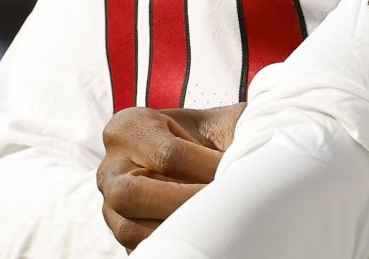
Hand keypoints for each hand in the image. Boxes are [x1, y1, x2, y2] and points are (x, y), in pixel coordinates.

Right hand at [97, 103, 245, 249]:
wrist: (195, 153)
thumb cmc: (208, 136)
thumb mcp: (221, 123)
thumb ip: (238, 130)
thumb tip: (259, 152)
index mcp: (130, 127)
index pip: (167, 155)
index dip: (206, 168)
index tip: (236, 174)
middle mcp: (110, 167)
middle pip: (132, 194)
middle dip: (182, 202)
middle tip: (220, 203)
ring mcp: (109, 204)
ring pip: (129, 228)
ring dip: (175, 229)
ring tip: (213, 222)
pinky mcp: (122, 232)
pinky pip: (139, 247)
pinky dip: (171, 244)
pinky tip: (200, 236)